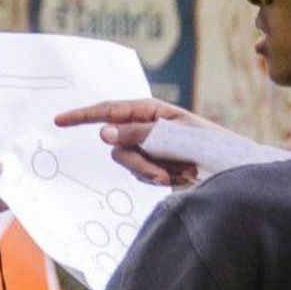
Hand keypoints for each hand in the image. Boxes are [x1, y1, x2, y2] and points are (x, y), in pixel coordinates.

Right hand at [54, 100, 221, 187]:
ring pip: (128, 163)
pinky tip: (182, 177)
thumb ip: (138, 134)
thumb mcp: (175, 135)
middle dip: (138, 162)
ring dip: (152, 173)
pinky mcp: (154, 167)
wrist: (231, 170)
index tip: (60, 120)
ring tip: (182, 174)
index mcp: (150, 110)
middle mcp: (145, 128)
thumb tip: (103, 132)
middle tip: (162, 175)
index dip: (83, 115)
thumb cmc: (209, 145)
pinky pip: (141, 176)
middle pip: (118, 145)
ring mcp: (148, 148)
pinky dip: (159, 179)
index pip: (109, 111)